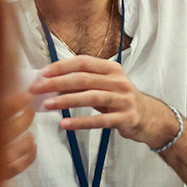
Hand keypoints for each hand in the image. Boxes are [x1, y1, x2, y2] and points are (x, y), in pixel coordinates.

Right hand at [0, 91, 35, 186]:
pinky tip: (32, 147)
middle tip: (30, 112)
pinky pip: (16, 168)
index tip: (27, 97)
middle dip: (23, 121)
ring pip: (10, 153)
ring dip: (26, 142)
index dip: (11, 105)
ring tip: (31, 135)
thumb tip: (15, 99)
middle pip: (3, 134)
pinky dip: (28, 157)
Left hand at [33, 55, 175, 147]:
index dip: (61, 66)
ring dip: (66, 100)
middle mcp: (119, 81)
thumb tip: (52, 83)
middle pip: (84, 79)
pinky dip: (81, 122)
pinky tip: (65, 124)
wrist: (148, 117)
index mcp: (112, 69)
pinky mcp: (125, 118)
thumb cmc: (120, 99)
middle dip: (57, 83)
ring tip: (47, 105)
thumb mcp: (105, 86)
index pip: (83, 62)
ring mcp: (123, 99)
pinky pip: (100, 120)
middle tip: (37, 89)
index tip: (42, 73)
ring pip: (91, 97)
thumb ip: (83, 83)